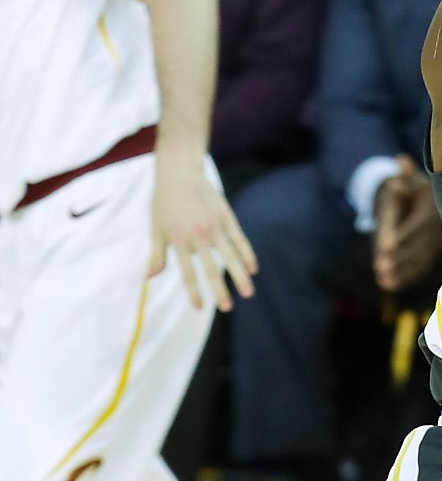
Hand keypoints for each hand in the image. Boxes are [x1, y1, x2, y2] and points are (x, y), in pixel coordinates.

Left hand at [148, 148, 256, 312]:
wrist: (179, 172)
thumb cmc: (164, 202)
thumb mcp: (155, 228)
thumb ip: (156, 254)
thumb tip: (149, 277)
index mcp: (178, 240)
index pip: (187, 272)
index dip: (193, 291)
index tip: (199, 307)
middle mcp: (197, 235)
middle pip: (211, 268)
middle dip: (220, 290)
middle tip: (227, 308)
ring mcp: (214, 226)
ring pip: (230, 256)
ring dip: (239, 276)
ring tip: (249, 293)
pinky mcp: (226, 216)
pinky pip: (239, 239)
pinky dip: (247, 254)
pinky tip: (252, 269)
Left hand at [373, 157, 441, 293]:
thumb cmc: (422, 188)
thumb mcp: (417, 179)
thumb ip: (407, 176)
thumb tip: (401, 161)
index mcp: (431, 212)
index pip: (414, 226)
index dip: (400, 236)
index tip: (385, 246)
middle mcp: (435, 231)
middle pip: (415, 247)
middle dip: (398, 258)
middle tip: (381, 267)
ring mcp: (434, 246)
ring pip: (416, 261)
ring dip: (400, 272)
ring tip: (383, 280)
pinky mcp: (431, 256)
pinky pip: (419, 268)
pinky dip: (405, 278)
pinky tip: (388, 286)